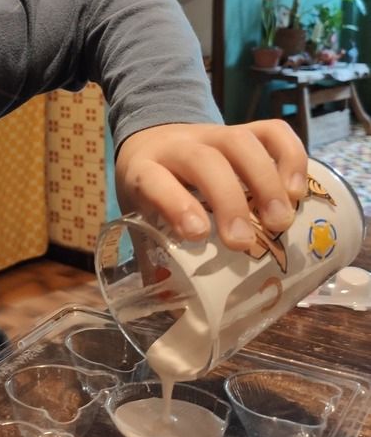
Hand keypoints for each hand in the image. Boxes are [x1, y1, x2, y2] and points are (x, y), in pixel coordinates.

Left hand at [115, 120, 307, 249]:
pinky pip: (271, 132)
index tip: (197, 235)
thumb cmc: (151, 189)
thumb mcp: (139, 218)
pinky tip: (297, 192)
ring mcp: (213, 134)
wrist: (153, 141)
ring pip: (241, 142)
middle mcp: (179, 148)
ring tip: (281, 222)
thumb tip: (172, 306)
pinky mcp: (243, 130)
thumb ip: (154, 257)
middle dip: (228, 201)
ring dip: (265, 181)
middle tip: (244, 242)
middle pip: (204, 161)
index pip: (154, 180)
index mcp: (144, 172)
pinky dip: (291, 156)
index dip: (175, 204)